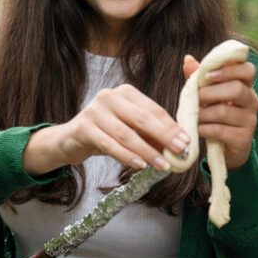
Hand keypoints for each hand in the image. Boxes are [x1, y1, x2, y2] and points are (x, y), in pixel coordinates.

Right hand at [22, 84, 189, 175]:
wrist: (70, 140)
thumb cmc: (106, 133)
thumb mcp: (130, 129)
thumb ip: (152, 134)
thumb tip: (179, 147)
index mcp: (125, 92)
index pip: (153, 110)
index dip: (171, 127)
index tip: (187, 142)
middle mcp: (109, 96)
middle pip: (142, 118)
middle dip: (164, 136)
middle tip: (180, 151)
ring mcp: (94, 111)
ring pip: (126, 133)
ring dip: (147, 151)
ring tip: (162, 165)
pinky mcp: (83, 127)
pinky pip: (109, 144)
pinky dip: (126, 155)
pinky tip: (139, 165)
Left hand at [183, 55, 257, 170]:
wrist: (226, 148)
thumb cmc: (215, 114)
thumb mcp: (208, 95)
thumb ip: (199, 77)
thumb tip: (188, 58)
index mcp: (245, 86)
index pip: (248, 70)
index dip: (229, 69)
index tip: (207, 75)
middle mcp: (252, 101)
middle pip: (236, 89)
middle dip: (210, 93)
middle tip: (197, 98)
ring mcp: (250, 120)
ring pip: (225, 111)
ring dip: (204, 113)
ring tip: (195, 116)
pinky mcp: (243, 138)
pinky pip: (221, 130)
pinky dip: (204, 128)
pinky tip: (198, 128)